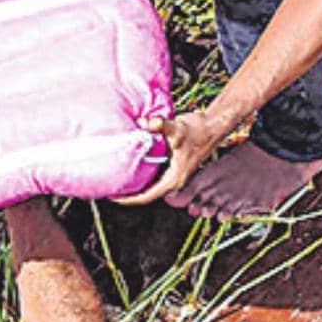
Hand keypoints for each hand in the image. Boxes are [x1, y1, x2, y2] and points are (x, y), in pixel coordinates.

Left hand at [112, 110, 233, 205]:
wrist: (213, 125)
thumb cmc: (198, 129)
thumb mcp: (177, 128)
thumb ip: (160, 125)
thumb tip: (145, 122)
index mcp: (174, 179)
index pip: (147, 197)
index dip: (128, 199)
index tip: (112, 196)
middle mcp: (175, 181)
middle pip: (146, 195)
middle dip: (128, 194)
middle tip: (109, 189)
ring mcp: (175, 176)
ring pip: (150, 187)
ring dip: (135, 186)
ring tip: (115, 181)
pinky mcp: (174, 168)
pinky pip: (154, 178)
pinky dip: (142, 176)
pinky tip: (131, 169)